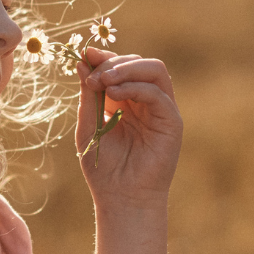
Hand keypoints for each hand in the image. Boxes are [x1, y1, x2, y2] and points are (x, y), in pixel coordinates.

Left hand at [75, 48, 180, 253]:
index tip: (85, 55)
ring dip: (127, 68)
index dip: (105, 57)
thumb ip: (88, 94)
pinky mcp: (171, 122)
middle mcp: (146, 101)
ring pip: (154, 70)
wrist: (120, 199)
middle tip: (93, 76)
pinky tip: (116, 96)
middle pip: (138, 62)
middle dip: (113, 63)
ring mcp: (161, 110)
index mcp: (126, 100)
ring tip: (104, 81)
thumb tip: (81, 61)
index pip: (121, 66)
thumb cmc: (103, 168)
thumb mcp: (88, 124)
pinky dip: (136, 87)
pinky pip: (158, 93)